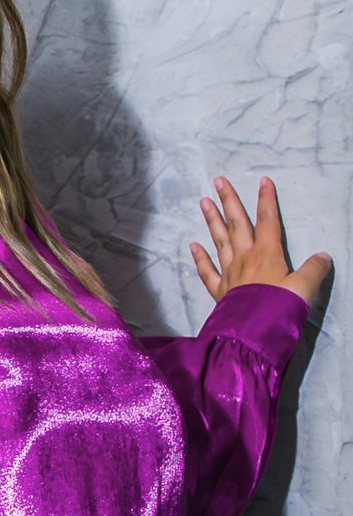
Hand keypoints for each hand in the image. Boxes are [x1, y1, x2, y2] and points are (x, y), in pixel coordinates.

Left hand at [189, 175, 330, 308]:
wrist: (253, 334)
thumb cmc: (279, 309)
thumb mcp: (304, 287)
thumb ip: (314, 270)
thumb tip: (324, 257)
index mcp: (267, 253)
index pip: (267, 220)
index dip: (266, 200)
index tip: (263, 181)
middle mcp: (246, 258)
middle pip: (237, 224)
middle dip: (229, 201)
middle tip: (218, 181)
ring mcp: (230, 274)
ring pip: (220, 241)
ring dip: (212, 221)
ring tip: (204, 202)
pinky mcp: (220, 291)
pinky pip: (207, 271)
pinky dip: (200, 258)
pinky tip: (193, 246)